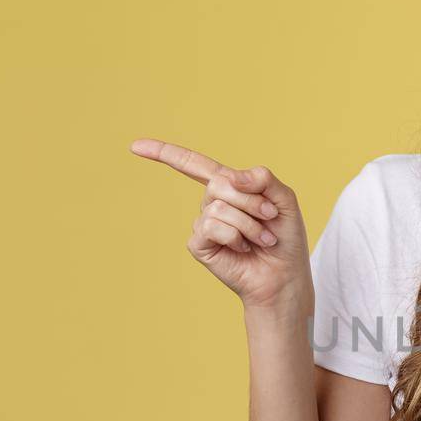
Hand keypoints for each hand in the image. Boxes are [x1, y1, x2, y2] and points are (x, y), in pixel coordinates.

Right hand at [130, 137, 309, 309]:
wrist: (284, 275)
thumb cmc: (284, 237)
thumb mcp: (284, 199)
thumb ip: (263, 178)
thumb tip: (231, 177)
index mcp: (229, 186)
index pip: (193, 165)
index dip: (164, 153)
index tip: (135, 146)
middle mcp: (212, 203)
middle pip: (220, 183)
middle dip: (251, 201)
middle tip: (269, 217)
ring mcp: (203, 224)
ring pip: (218, 207)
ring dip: (248, 223)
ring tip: (262, 238)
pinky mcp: (199, 245)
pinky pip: (211, 227)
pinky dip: (234, 236)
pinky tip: (242, 248)